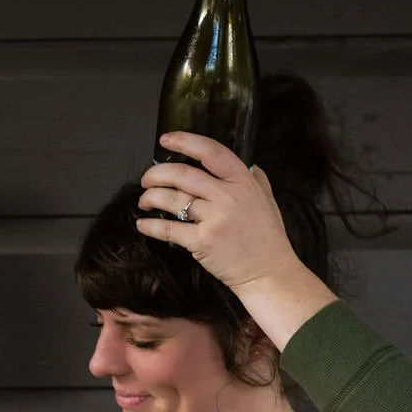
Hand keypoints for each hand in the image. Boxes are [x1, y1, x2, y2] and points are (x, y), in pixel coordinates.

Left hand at [135, 131, 336, 347]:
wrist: (269, 271)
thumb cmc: (267, 237)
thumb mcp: (267, 200)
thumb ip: (254, 180)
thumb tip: (246, 164)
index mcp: (243, 182)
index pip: (211, 152)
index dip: (185, 142)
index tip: (166, 140)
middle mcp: (229, 196)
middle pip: (183, 174)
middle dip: (157, 173)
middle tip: (146, 179)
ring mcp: (215, 219)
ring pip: (172, 199)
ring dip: (151, 197)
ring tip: (144, 200)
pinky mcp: (202, 242)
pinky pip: (168, 229)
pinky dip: (150, 226)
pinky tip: (142, 224)